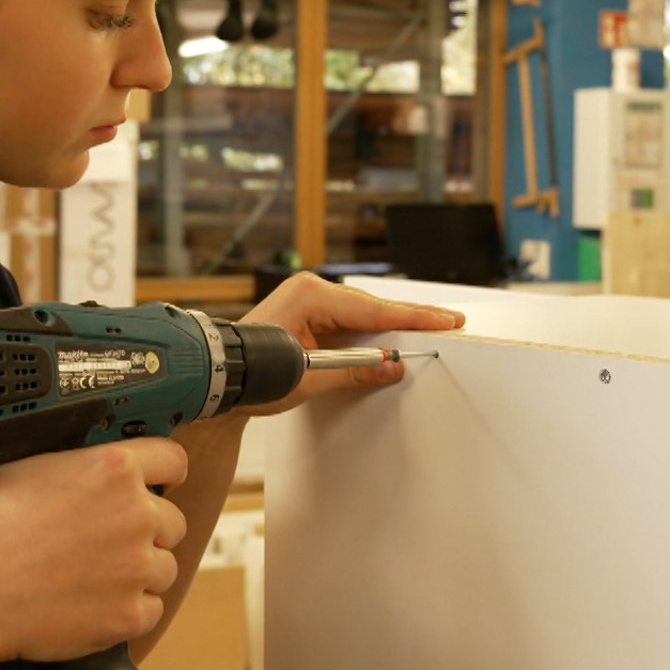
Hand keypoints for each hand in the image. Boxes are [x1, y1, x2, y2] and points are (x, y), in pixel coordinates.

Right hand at [0, 439, 188, 664]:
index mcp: (113, 468)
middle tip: (109, 543)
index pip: (173, 461)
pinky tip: (94, 606)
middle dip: (147, 531)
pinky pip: (151, 610)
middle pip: (173, 522)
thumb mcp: (25, 465)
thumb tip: (86, 461)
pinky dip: (129, 611)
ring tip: (95, 578)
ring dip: (139, 573)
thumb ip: (73, 461)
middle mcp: (135, 514)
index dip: (165, 473)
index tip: (160, 484)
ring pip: (164, 568)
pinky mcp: (129, 614)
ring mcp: (136, 567)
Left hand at [237, 272, 464, 414]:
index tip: (444, 320)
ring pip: (364, 314)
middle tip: (450, 322)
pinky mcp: (310, 315)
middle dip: (411, 317)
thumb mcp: (307, 377)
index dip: (412, 318)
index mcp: (310, 296)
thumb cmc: (251, 373)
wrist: (219, 378)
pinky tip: (396, 338)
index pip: (373, 309)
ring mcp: (310, 301)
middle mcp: (311, 291)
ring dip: (394, 325)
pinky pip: (350, 322)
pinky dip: (373, 331)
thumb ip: (353, 371)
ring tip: (432, 328)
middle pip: (373, 307)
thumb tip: (391, 365)